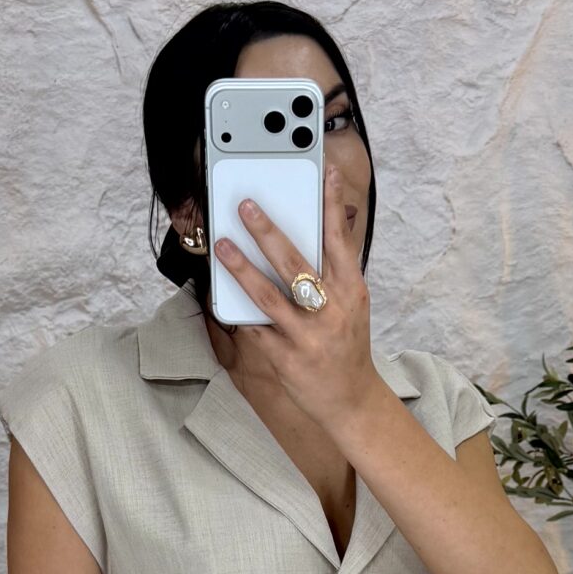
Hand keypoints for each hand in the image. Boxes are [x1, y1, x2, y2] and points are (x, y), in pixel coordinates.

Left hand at [214, 163, 380, 433]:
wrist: (351, 400)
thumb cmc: (347, 345)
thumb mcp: (351, 305)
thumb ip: (333, 272)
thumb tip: (313, 232)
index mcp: (351, 291)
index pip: (340, 240)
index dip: (332, 205)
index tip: (326, 172)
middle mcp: (330, 311)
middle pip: (295, 264)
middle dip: (267, 232)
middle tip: (246, 206)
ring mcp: (307, 336)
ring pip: (268, 295)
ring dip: (241, 268)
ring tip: (222, 246)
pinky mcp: (286, 358)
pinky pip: (256, 328)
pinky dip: (238, 310)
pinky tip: (221, 293)